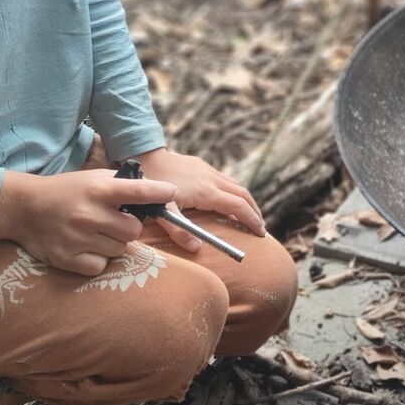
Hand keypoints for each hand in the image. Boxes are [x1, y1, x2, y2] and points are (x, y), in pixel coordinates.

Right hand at [0, 168, 175, 276]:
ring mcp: (78, 238)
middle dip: (129, 227)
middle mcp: (89, 214)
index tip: (171, 193)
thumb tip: (158, 192)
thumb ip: (122, 186)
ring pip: (119, 250)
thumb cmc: (66, 191)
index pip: (137, 191)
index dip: (158, 193)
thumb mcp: (93, 179)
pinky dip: (99, 259)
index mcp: (98, 190)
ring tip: (97, 233)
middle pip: (133, 230)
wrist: (24, 208)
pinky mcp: (67, 259)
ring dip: (114, 243)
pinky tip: (87, 247)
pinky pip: (101, 266)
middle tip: (115, 222)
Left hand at [132, 147, 266, 252]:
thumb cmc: (153, 186)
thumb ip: (179, 231)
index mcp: (206, 192)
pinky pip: (225, 180)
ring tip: (249, 216)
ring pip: (235, 185)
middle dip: (254, 211)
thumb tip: (197, 248)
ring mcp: (208, 170)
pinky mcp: (202, 165)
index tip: (260, 233)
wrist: (145, 156)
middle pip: (243, 194)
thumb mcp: (162, 212)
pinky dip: (234, 192)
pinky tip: (228, 200)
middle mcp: (212, 179)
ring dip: (246, 201)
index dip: (251, 220)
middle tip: (260, 228)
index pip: (238, 206)